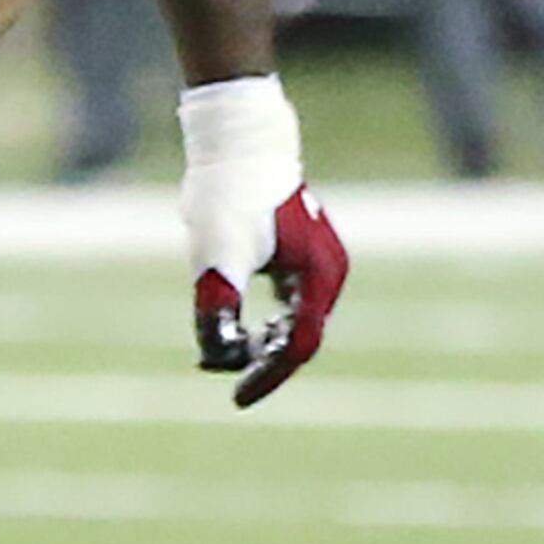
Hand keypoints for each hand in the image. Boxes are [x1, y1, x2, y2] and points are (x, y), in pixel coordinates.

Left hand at [178, 72, 345, 406]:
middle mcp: (328, 272)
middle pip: (303, 337)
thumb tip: (216, 358)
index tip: (237, 398)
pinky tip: (247, 328)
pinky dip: (271, 321)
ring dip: (269, 344)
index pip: (299, 345)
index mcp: (318, 276)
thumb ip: (219, 308)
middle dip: (267, 363)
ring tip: (233, 358)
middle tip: (233, 385)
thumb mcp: (217, 256)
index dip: (268, 376)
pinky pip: (293, 300)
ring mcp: (319, 261)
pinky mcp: (303, 251)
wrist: (239, 144)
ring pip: (299, 319)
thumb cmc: (228, 196)